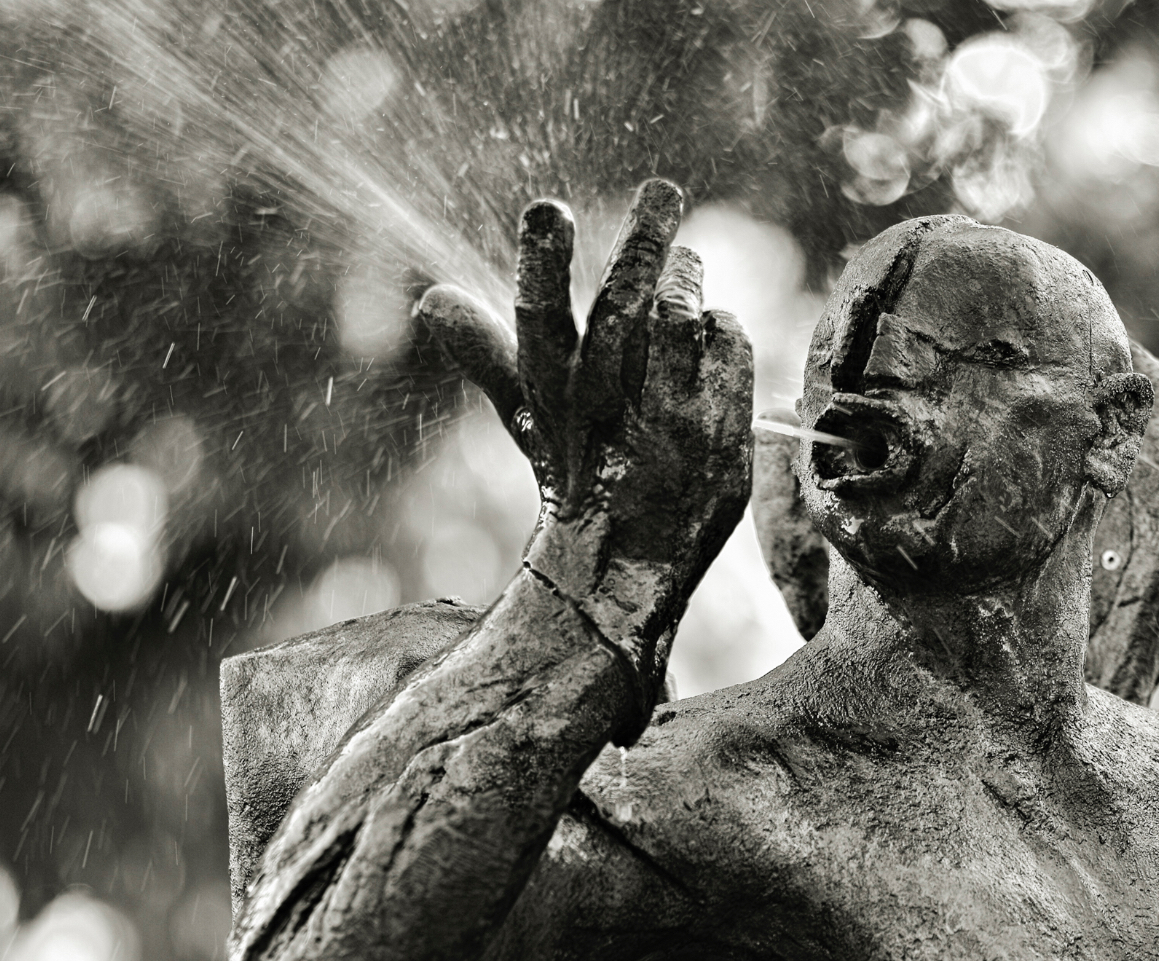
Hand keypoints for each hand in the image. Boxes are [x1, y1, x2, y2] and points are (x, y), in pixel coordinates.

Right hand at [415, 180, 753, 700]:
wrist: (624, 573)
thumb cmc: (576, 483)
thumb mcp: (530, 419)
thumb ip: (487, 356)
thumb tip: (430, 300)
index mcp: (553, 402)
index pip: (540, 323)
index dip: (542, 266)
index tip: (549, 207)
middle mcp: (606, 417)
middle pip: (619, 315)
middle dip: (638, 247)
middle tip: (661, 189)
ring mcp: (667, 434)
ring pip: (680, 328)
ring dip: (685, 281)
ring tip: (686, 254)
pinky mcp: (719, 445)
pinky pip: (728, 356)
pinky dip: (721, 333)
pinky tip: (713, 324)